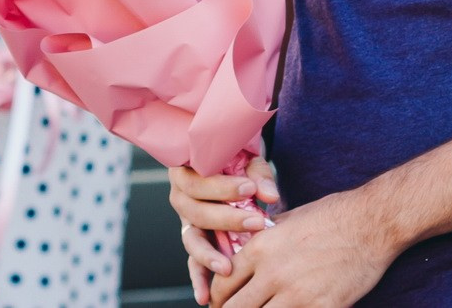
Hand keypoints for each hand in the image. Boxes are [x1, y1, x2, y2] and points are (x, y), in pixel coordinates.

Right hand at [168, 158, 279, 304]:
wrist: (230, 161)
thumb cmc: (237, 157)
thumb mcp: (247, 158)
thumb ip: (258, 174)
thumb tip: (270, 196)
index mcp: (185, 170)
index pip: (197, 182)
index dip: (222, 188)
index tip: (250, 189)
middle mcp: (180, 196)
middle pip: (195, 212)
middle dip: (226, 219)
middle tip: (256, 223)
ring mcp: (187, 220)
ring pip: (191, 240)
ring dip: (209, 255)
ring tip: (226, 268)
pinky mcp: (197, 240)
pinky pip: (193, 261)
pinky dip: (199, 278)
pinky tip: (205, 296)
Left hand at [206, 190, 395, 307]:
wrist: (370, 224)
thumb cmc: (332, 216)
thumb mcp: (287, 219)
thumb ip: (265, 237)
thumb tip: (249, 249)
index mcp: (260, 248)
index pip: (223, 283)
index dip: (219, 297)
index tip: (222, 301)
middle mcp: (273, 273)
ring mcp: (297, 294)